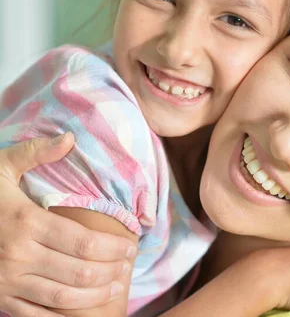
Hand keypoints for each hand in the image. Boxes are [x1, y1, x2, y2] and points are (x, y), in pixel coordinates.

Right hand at [0, 134, 135, 316]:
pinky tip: (84, 310)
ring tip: (114, 286)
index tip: (130, 247)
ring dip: (95, 295)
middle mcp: (17, 255)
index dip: (113, 248)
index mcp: (25, 223)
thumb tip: (70, 138)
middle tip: (126, 267)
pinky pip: (36, 316)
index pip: (84, 243)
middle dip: (110, 271)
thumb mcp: (1, 168)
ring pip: (63, 298)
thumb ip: (35, 153)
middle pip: (79, 272)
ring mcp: (6, 282)